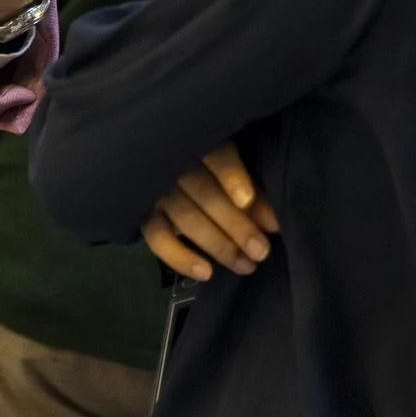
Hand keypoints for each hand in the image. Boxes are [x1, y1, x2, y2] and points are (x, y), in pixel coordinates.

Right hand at [141, 142, 278, 281]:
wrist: (173, 180)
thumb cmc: (217, 175)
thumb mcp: (236, 175)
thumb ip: (254, 194)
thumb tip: (271, 224)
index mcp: (202, 143)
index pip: (216, 155)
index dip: (231, 176)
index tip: (247, 200)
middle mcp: (174, 163)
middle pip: (204, 192)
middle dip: (235, 224)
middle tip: (261, 250)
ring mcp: (155, 189)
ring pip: (185, 217)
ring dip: (218, 244)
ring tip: (246, 265)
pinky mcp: (144, 215)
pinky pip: (158, 239)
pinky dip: (180, 257)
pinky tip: (206, 272)